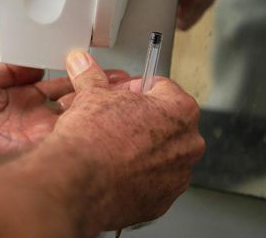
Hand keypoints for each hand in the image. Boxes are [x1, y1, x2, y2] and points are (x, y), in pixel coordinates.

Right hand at [38, 51, 204, 231]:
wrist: (78, 183)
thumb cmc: (91, 140)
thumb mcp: (90, 95)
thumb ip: (91, 76)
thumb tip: (83, 64)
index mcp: (179, 110)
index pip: (160, 87)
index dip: (132, 88)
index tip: (117, 94)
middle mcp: (187, 144)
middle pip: (163, 121)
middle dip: (137, 118)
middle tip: (110, 119)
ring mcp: (177, 176)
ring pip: (158, 154)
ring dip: (136, 148)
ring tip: (107, 146)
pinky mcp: (161, 202)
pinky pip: (150, 182)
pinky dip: (133, 175)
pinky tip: (110, 169)